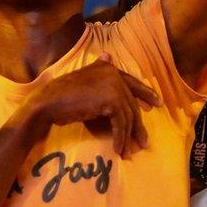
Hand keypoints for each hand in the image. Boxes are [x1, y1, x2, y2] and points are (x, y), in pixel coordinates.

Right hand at [19, 53, 161, 157]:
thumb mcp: (83, 79)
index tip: (157, 103)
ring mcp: (114, 85)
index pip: (131, 81)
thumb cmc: (62, 93)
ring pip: (128, 115)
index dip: (145, 93)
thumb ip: (98, 70)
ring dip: (129, 136)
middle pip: (131, 102)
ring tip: (129, 151)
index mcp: (107, 67)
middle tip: (144, 140)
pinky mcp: (112, 100)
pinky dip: (120, 138)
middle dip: (138, 123)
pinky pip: (121, 123)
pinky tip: (118, 149)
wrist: (49, 101)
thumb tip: (108, 56)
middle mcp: (113, 72)